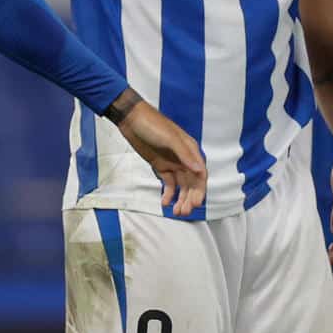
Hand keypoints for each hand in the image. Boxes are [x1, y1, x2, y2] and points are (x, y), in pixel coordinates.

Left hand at [115, 100, 206, 216]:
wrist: (131, 119)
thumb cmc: (152, 125)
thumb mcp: (169, 138)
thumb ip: (185, 154)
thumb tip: (200, 170)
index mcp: (190, 150)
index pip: (200, 174)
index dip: (199, 190)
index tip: (195, 203)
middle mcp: (184, 159)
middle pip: (192, 183)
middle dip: (190, 198)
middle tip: (184, 212)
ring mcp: (172, 163)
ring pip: (181, 186)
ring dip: (180, 199)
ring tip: (176, 212)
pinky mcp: (160, 166)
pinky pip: (168, 183)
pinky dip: (168, 194)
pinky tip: (165, 203)